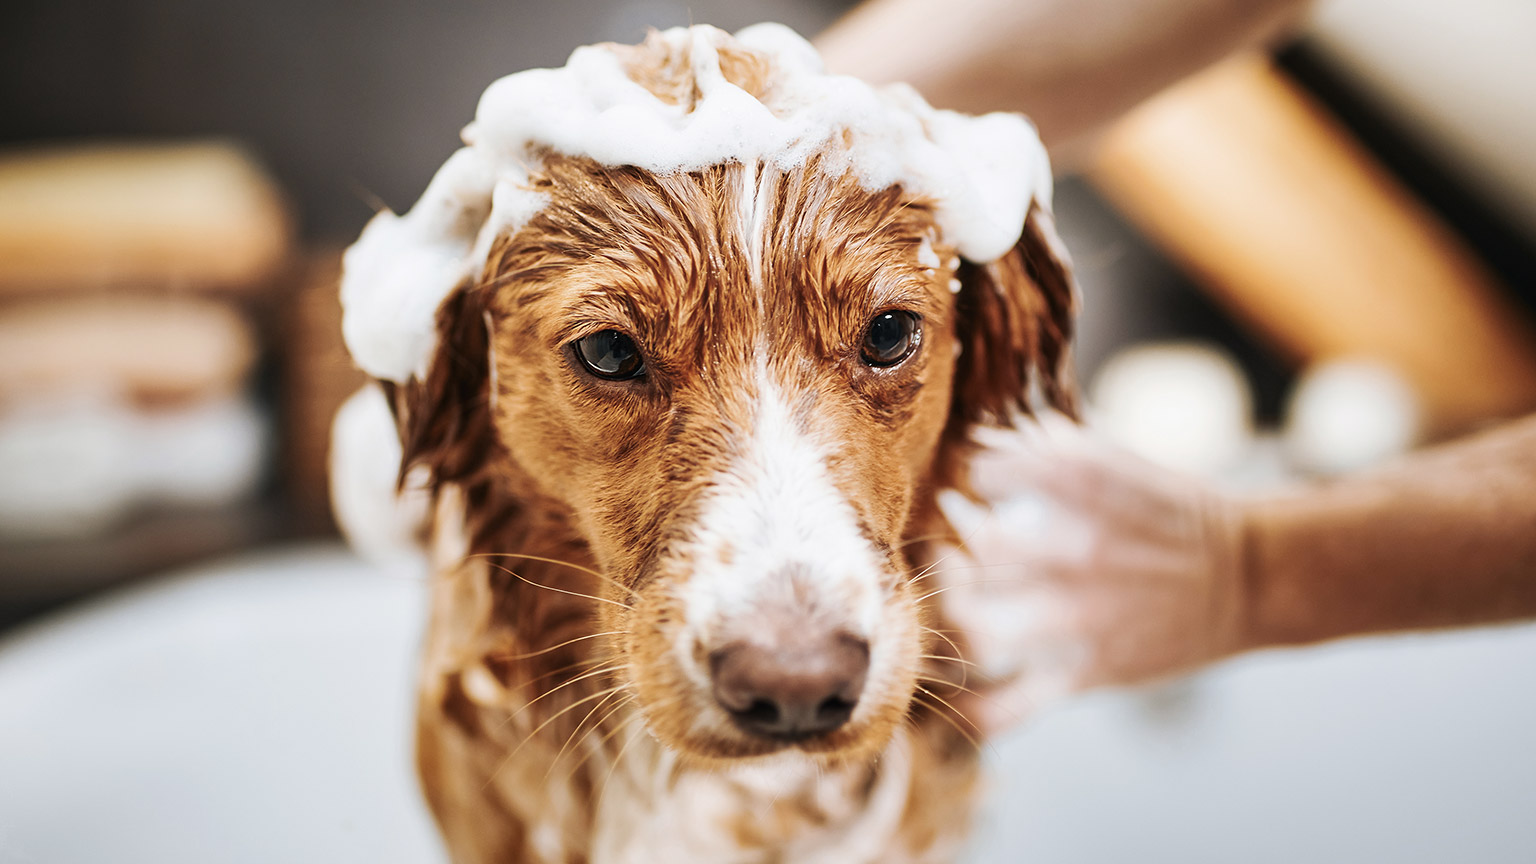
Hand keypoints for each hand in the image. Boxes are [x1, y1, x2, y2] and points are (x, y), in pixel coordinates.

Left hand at [934, 416, 1246, 734]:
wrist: (1254, 575)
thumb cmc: (1171, 512)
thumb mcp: (1116, 460)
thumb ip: (1045, 450)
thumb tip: (977, 443)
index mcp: (1085, 485)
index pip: (984, 472)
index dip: (962, 475)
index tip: (965, 483)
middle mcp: (1080, 549)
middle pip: (974, 550)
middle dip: (942, 545)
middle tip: (941, 545)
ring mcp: (1083, 617)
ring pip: (977, 630)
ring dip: (946, 616)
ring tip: (946, 602)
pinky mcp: (1089, 672)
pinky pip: (1012, 706)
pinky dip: (972, 711)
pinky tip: (952, 698)